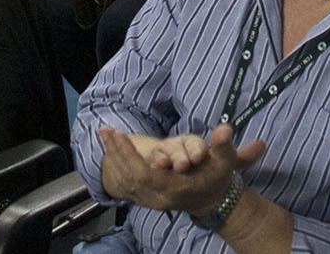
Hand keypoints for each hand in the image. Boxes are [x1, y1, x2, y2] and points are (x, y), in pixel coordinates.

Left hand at [98, 123, 265, 216]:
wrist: (211, 200)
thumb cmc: (216, 176)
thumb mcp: (225, 161)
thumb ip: (223, 146)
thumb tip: (224, 130)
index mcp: (176, 188)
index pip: (146, 174)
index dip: (130, 156)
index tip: (119, 135)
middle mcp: (159, 197)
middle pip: (130, 177)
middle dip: (117, 153)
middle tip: (106, 130)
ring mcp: (150, 200)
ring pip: (124, 181)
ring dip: (112, 156)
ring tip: (104, 133)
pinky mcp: (145, 198)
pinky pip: (124, 183)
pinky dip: (114, 165)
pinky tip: (109, 147)